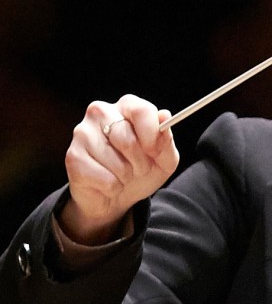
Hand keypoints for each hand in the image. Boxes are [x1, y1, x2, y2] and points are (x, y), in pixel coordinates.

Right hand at [61, 94, 179, 243]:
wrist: (117, 197)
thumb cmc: (141, 171)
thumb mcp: (164, 159)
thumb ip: (166, 140)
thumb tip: (164, 116)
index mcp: (126, 107)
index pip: (141, 110)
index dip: (152, 135)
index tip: (155, 152)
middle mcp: (101, 113)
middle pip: (127, 138)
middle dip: (141, 161)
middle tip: (140, 168)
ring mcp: (83, 133)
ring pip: (115, 162)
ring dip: (126, 176)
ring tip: (123, 175)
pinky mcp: (73, 157)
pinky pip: (104, 179)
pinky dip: (113, 187)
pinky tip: (108, 182)